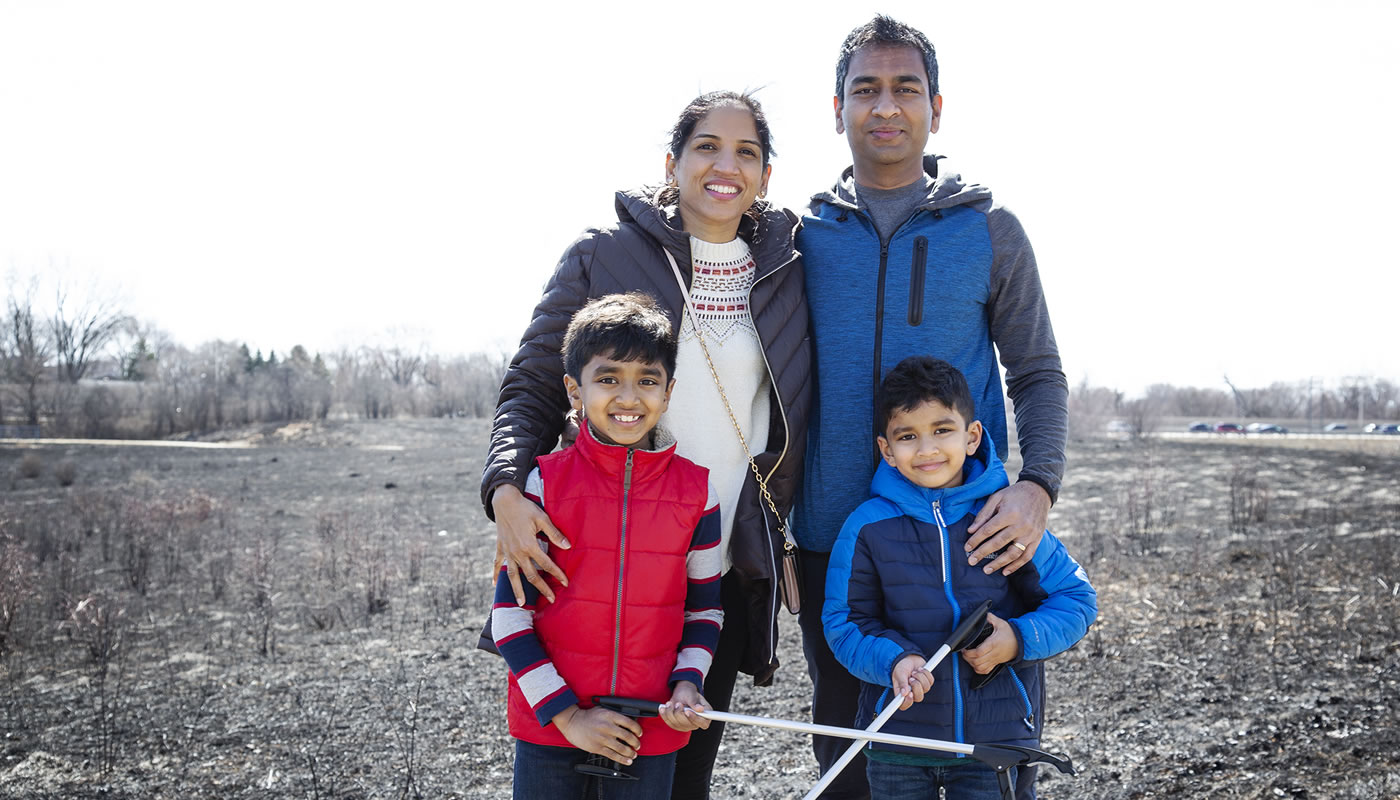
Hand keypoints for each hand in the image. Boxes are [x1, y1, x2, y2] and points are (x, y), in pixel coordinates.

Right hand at [492, 484, 570, 604]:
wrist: (504, 500)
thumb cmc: (526, 508)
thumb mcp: (542, 518)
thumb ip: (555, 534)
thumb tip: (568, 547)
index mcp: (529, 545)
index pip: (546, 564)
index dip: (557, 574)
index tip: (566, 583)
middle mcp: (517, 552)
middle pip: (531, 575)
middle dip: (542, 588)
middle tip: (552, 599)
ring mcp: (507, 551)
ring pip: (513, 575)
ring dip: (518, 590)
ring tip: (521, 603)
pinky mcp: (500, 548)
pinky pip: (497, 564)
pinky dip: (496, 575)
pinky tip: (496, 585)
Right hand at [551, 705, 642, 763]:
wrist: (572, 722)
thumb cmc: (587, 716)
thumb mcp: (603, 710)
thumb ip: (614, 716)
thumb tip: (628, 724)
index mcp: (610, 716)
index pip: (629, 723)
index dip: (637, 729)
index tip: (639, 733)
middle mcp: (607, 727)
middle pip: (627, 736)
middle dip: (635, 742)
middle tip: (637, 745)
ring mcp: (602, 738)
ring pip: (621, 748)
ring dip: (630, 752)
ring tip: (633, 754)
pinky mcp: (597, 747)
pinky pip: (612, 755)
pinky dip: (622, 759)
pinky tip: (627, 760)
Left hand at [659, 680, 710, 731]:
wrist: (681, 693)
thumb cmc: (689, 693)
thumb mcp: (692, 694)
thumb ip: (695, 702)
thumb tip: (700, 709)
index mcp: (705, 715)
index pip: (703, 723)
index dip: (695, 719)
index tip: (687, 711)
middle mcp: (696, 722)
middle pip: (687, 725)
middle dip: (679, 713)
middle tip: (678, 703)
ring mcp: (686, 725)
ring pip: (676, 724)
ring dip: (671, 713)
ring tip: (670, 703)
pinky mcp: (677, 725)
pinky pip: (669, 723)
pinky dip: (665, 715)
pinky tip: (663, 708)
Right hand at [891, 654, 932, 710]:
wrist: (908, 658)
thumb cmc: (901, 667)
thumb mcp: (899, 674)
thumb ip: (901, 683)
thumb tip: (904, 694)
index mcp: (901, 693)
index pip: (904, 705)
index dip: (908, 702)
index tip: (910, 694)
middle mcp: (911, 693)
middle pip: (919, 698)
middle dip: (917, 686)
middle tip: (911, 678)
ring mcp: (920, 688)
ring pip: (926, 688)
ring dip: (920, 677)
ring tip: (914, 671)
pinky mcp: (927, 682)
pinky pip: (930, 681)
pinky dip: (925, 673)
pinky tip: (919, 669)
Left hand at [961, 612, 1017, 673]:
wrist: (1022, 643)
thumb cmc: (1010, 633)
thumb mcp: (1000, 623)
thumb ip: (990, 618)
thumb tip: (982, 614)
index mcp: (993, 643)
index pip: (978, 652)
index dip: (968, 652)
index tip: (964, 648)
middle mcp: (993, 654)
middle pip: (977, 661)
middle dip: (967, 658)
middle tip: (964, 652)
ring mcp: (994, 660)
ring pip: (980, 668)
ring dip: (972, 664)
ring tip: (968, 657)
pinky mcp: (996, 663)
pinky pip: (985, 671)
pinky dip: (978, 669)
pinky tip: (975, 663)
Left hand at [965, 482, 1049, 575]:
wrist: (1039, 491)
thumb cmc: (1014, 494)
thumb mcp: (997, 498)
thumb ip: (984, 514)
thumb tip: (971, 530)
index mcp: (1009, 513)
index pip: (988, 530)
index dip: (976, 540)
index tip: (967, 548)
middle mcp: (1021, 525)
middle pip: (999, 543)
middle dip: (983, 553)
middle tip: (971, 561)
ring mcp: (1030, 534)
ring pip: (1013, 553)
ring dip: (999, 563)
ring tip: (987, 570)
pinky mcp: (1037, 539)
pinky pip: (1027, 556)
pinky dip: (1016, 565)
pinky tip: (1006, 571)